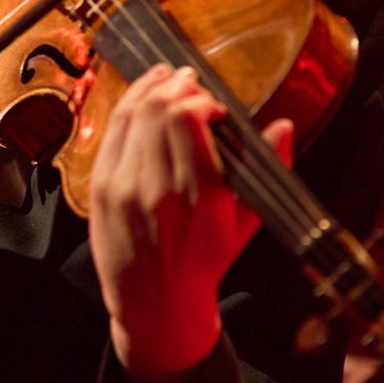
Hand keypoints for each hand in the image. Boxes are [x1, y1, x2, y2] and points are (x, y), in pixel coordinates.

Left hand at [86, 65, 288, 382]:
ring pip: (132, 114)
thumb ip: (267, 171)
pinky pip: (111, 131)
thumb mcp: (247, 224)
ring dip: (153, 90)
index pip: (188, 121)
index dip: (201, 100)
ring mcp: (123, 189)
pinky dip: (127, 105)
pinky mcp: (100, 188)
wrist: (155, 302)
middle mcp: (157, 191)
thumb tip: (283, 126)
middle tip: (193, 86)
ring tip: (169, 80)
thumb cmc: (205, 260)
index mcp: (201, 200)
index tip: (216, 107)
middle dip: (179, 89)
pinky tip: (143, 94)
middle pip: (159, 112)